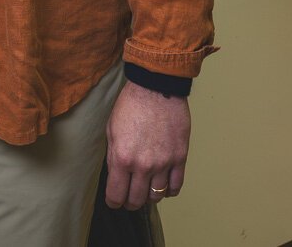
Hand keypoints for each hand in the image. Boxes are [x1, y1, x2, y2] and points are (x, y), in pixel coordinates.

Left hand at [104, 81, 190, 209]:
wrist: (156, 89)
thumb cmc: (130, 106)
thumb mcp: (111, 130)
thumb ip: (113, 156)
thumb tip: (116, 175)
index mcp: (122, 157)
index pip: (116, 194)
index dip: (113, 202)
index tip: (114, 202)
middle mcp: (143, 165)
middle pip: (137, 200)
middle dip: (130, 203)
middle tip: (128, 200)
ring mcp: (164, 163)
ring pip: (156, 196)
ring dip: (149, 197)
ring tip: (145, 191)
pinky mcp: (180, 158)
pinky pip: (176, 186)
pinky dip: (169, 191)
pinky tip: (163, 186)